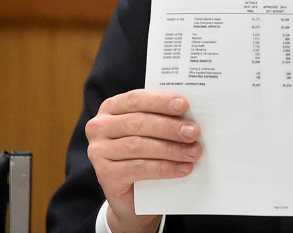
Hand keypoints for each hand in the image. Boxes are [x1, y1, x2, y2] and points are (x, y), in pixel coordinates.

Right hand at [85, 89, 200, 232]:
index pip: (136, 99)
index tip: (184, 105)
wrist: (132, 193)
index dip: (160, 101)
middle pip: (137, 123)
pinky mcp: (104, 175)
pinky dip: (164, 168)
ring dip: (170, 149)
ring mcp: (98, 152)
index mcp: (111, 107)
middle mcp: (100, 127)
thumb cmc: (146, 150)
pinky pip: (138, 169)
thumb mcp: (152, 130)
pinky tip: (182, 168)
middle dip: (169, 127)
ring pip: (138, 146)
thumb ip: (164, 117)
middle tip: (193, 132)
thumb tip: (191, 115)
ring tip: (193, 152)